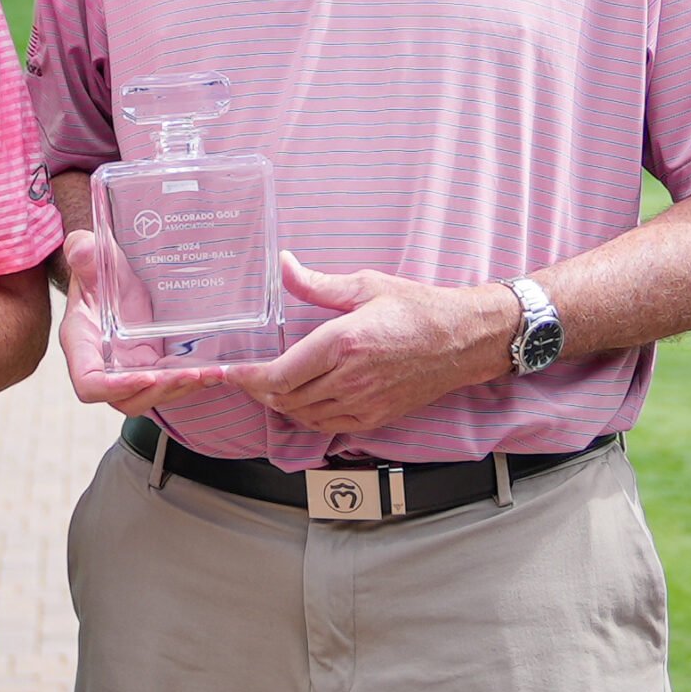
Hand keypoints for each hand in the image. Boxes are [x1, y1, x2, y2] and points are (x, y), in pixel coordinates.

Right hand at [54, 229, 230, 416]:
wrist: (111, 278)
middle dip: (160, 390)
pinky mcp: (150, 366)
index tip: (147, 375)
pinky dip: (190, 380)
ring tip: (210, 374)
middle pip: (126, 399)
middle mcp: (104, 365)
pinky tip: (215, 371)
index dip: (114, 388)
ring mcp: (128, 369)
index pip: (89, 383)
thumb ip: (84, 254)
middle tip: (191, 374)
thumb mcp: (93, 259)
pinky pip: (168, 383)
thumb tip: (80, 248)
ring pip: (151, 396)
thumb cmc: (97, 271)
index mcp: (82, 344)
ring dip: (181, 389)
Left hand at [225, 253, 515, 434]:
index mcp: (343, 343)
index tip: (227, 373)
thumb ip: (317, 283)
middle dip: (258, 390)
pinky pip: (328, 426)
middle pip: (285, 398)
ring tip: (268, 386)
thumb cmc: (417, 308)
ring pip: (303, 415)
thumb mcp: (364, 286)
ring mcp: (364, 402)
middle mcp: (351, 378)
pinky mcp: (376, 417)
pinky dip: (306, 416)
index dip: (246, 378)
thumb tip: (283, 265)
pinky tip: (301, 400)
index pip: (279, 374)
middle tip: (244, 376)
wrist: (463, 340)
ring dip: (280, 404)